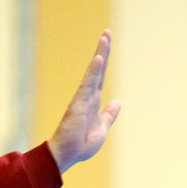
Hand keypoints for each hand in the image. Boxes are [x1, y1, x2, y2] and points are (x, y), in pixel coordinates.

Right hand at [47, 30, 121, 172]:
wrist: (69, 155)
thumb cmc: (81, 144)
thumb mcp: (102, 128)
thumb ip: (109, 114)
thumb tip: (117, 101)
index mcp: (94, 101)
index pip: (101, 76)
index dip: (105, 60)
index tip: (107, 42)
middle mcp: (88, 96)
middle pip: (98, 69)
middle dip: (103, 50)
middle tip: (107, 32)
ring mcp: (82, 99)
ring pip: (93, 72)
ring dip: (100, 55)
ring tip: (105, 38)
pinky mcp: (78, 104)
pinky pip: (87, 84)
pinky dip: (93, 71)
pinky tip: (98, 58)